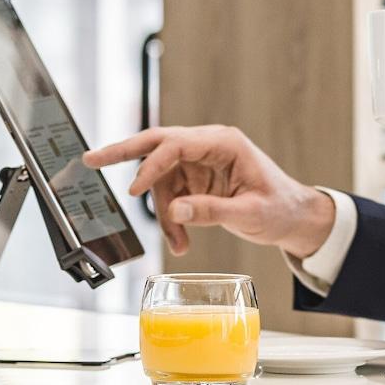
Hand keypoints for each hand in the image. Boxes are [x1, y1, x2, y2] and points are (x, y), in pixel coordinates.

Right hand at [83, 125, 334, 258]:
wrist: (294, 216)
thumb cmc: (280, 208)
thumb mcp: (249, 214)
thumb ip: (212, 211)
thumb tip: (175, 210)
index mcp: (225, 143)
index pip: (177, 144)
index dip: (152, 166)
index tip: (134, 190)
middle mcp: (209, 146)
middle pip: (158, 142)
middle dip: (124, 152)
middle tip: (90, 159)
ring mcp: (201, 162)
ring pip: (162, 180)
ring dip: (162, 212)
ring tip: (179, 242)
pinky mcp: (197, 179)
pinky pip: (171, 196)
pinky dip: (171, 219)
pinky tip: (181, 240)